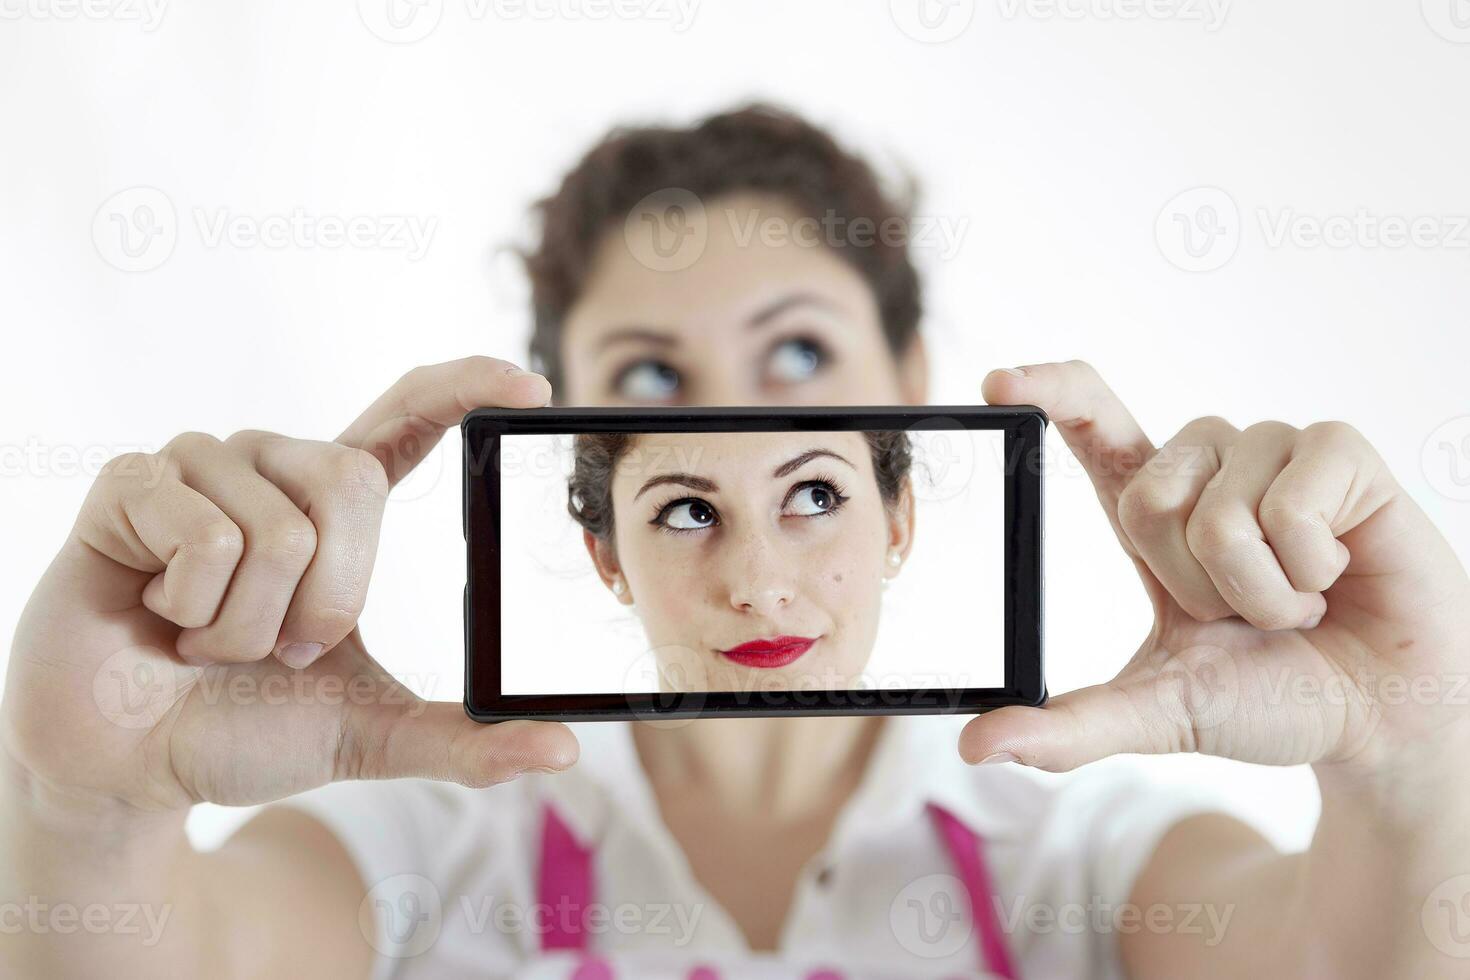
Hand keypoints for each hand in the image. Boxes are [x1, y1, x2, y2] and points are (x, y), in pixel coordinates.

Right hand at [1, 357, 577, 814]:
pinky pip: (205, 536)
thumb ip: (465, 741)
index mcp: (334, 504)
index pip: (409, 416)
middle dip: (327, 601)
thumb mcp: (371, 734)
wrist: (136, 766)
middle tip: (276, 648)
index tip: (530, 381)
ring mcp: (200, 467)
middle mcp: (273, 466)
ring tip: (205, 637)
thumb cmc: (245, 730)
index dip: (466, 388)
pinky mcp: (133, 483)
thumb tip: (565, 747)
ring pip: (279, 529)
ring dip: (248, 624)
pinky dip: (191, 608)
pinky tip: (159, 616)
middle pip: (353, 482)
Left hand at [959, 360, 1469, 778]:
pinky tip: (1338, 575)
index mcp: (1151, 508)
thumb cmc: (1270, 698)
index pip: (1092, 422)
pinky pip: (1290, 505)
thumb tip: (979, 746)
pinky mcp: (1338, 450)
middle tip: (1244, 617)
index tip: (996, 382)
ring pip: (1222, 513)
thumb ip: (1070, 728)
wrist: (1380, 716)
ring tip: (1299, 602)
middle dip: (1197, 588)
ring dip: (1261, 591)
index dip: (1048, 392)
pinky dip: (1311, 568)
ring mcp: (1272, 449)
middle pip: (1148, 499)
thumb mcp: (1160, 714)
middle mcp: (1205, 465)